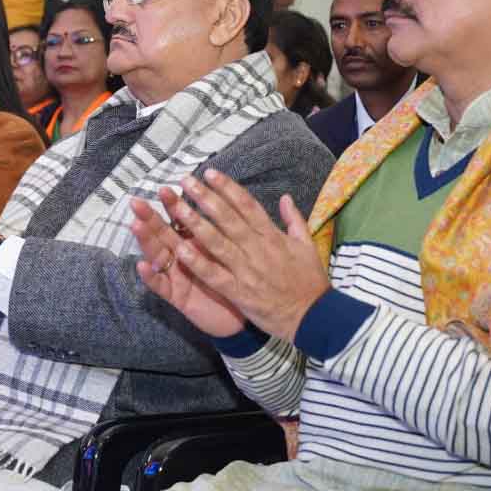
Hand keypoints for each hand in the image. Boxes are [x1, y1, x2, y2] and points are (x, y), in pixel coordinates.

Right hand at [132, 192, 246, 337]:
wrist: (240, 317)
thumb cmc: (236, 281)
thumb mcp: (230, 251)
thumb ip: (223, 228)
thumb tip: (224, 199)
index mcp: (195, 243)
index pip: (180, 220)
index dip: (172, 205)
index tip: (166, 187)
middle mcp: (182, 257)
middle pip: (163, 233)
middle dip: (150, 217)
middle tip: (137, 202)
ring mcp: (177, 276)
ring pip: (157, 256)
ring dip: (146, 241)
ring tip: (135, 225)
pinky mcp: (177, 297)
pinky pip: (161, 287)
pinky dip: (151, 277)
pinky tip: (143, 266)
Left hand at [166, 170, 329, 341]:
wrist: (314, 317)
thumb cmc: (310, 281)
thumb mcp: (308, 245)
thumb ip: (295, 220)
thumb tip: (286, 197)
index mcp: (272, 236)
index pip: (247, 205)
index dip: (227, 187)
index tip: (210, 173)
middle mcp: (257, 248)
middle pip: (227, 218)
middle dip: (205, 197)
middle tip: (186, 180)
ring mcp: (247, 270)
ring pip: (217, 242)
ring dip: (195, 224)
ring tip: (176, 207)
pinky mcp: (239, 292)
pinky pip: (214, 275)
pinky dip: (197, 263)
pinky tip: (180, 250)